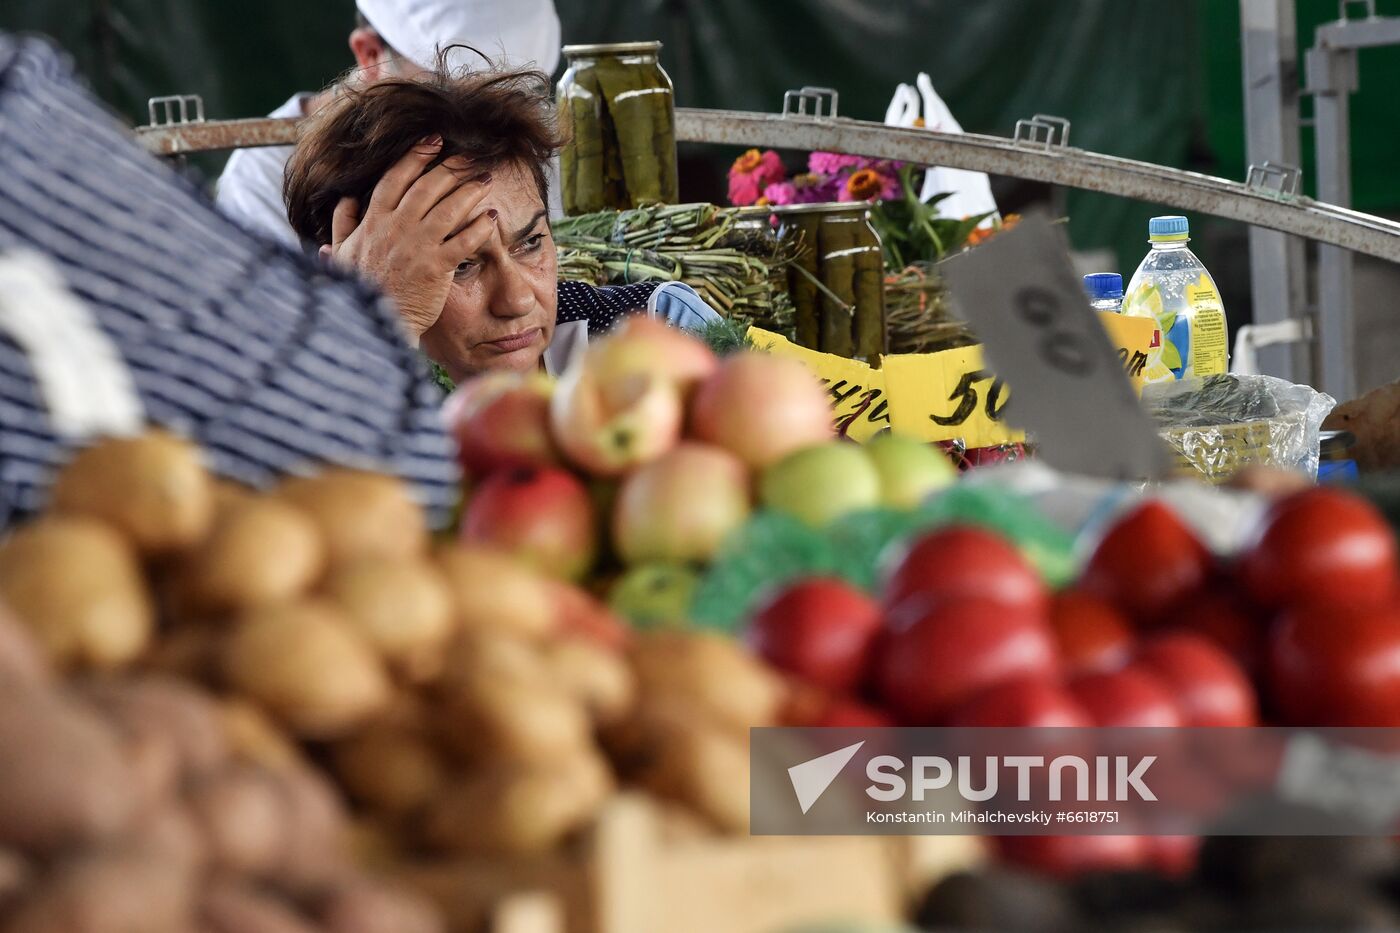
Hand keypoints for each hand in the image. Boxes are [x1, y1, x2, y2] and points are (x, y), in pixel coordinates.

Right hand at [321, 137, 495, 339]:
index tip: (433, 142)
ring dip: (469, 190)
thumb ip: (342, 224)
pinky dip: (480, 227)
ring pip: (449, 209)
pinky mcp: (436, 268)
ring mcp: (417, 247)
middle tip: (469, 156)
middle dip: (450, 167)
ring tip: (485, 178)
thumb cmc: (360, 291)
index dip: (415, 156)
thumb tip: (345, 200)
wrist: (371, 325)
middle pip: (427, 187)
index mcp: (373, 221)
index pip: (395, 178)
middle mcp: (396, 228)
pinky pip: (464, 242)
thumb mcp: (342, 254)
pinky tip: (492, 217)